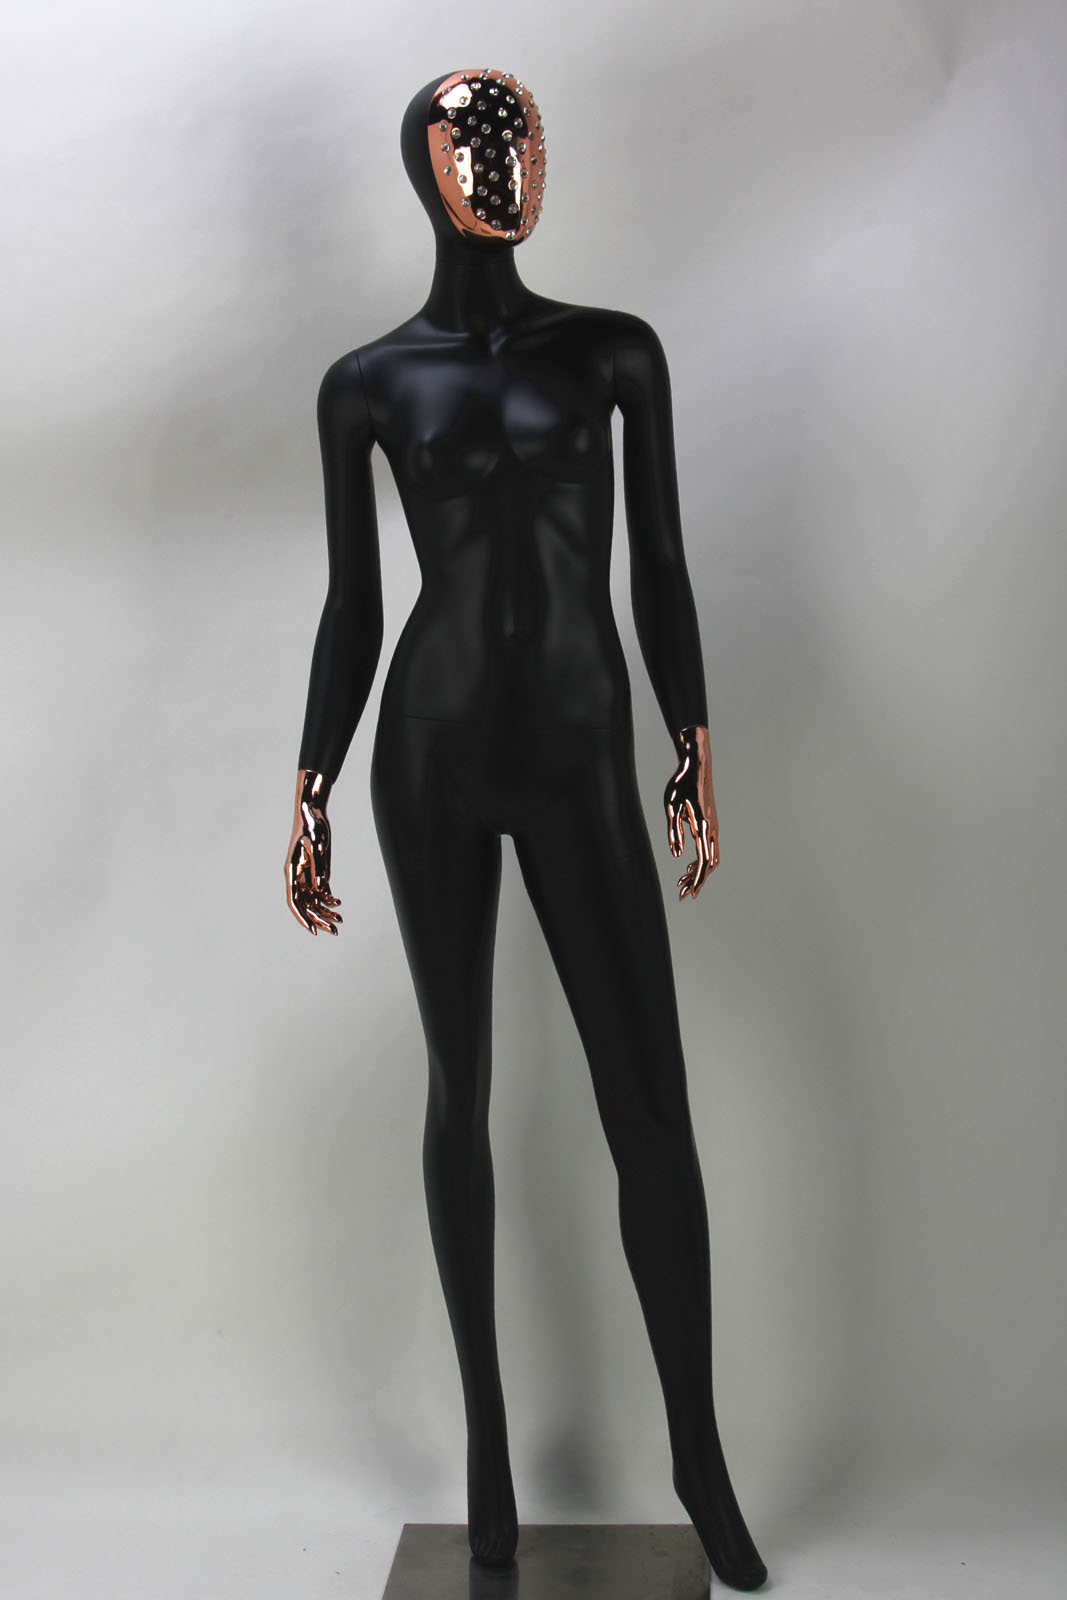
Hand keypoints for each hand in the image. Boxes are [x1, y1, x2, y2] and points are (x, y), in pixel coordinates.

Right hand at [285, 769, 342, 934]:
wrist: (313, 811)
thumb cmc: (311, 824)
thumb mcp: (317, 844)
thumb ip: (318, 866)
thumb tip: (322, 888)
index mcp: (292, 871)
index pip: (294, 901)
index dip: (302, 917)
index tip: (312, 931)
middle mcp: (298, 876)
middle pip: (306, 904)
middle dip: (318, 919)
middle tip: (333, 931)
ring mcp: (307, 873)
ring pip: (314, 899)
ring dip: (325, 911)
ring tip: (339, 922)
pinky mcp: (316, 869)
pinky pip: (321, 890)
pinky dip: (329, 899)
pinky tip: (338, 904)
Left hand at [663, 725, 718, 901]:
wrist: (696, 765)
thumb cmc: (681, 784)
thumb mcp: (670, 807)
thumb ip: (674, 832)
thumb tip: (676, 855)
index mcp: (703, 826)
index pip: (703, 861)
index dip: (696, 880)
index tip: (690, 894)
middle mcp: (712, 830)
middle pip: (709, 864)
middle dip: (696, 880)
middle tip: (681, 893)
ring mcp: (713, 827)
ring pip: (711, 858)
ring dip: (698, 872)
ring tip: (681, 882)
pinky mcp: (710, 824)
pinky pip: (709, 848)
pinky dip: (700, 861)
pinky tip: (686, 865)